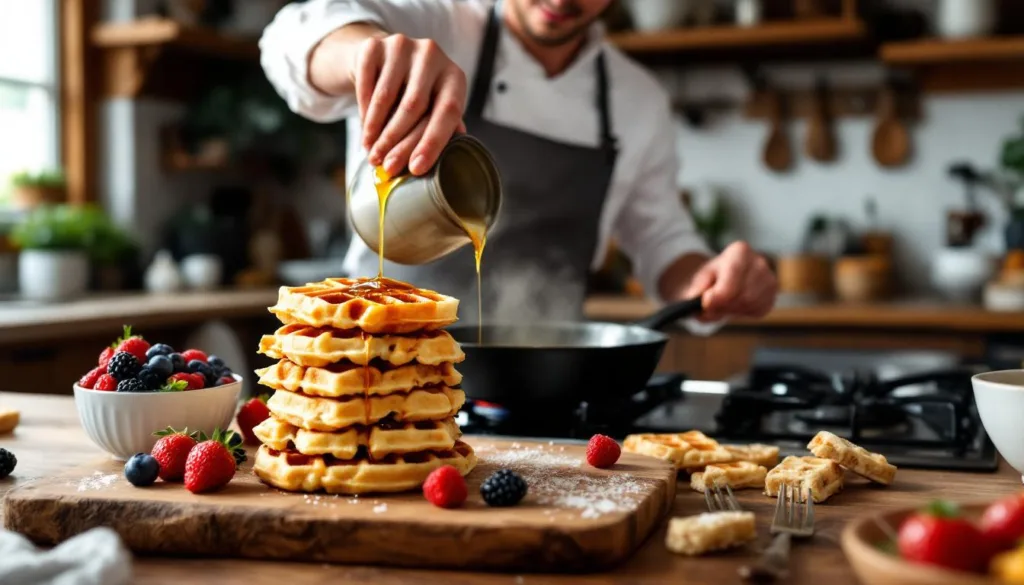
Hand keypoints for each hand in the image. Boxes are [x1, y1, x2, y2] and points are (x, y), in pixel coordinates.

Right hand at [349, 34, 466, 176]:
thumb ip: (441, 131)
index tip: (416, 168)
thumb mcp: (434, 108)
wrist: (384, 62)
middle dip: (398, 143)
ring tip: (372, 154)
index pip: (448, 111)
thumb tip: (446, 164)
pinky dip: (364, 114)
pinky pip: (366, 86)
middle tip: (387, 168)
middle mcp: (432, 55)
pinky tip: (364, 132)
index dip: (432, 142)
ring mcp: (402, 46)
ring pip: (387, 98)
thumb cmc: (415, 94)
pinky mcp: (374, 46)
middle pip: (414, 107)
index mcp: (454, 77)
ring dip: (377, 132)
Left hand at [682, 242, 777, 321]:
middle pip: (743, 295)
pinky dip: (743, 312)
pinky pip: (758, 311)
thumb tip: (707, 302)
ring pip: (750, 304)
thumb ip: (697, 292)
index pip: (733, 278)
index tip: (706, 302)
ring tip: (722, 303)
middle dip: (724, 304)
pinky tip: (735, 305)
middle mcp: (759, 262)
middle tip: (711, 304)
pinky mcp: (772, 295)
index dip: (718, 295)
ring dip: (732, 309)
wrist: (721, 280)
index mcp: (740, 251)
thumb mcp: (697, 282)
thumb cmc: (709, 279)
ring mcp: (769, 278)